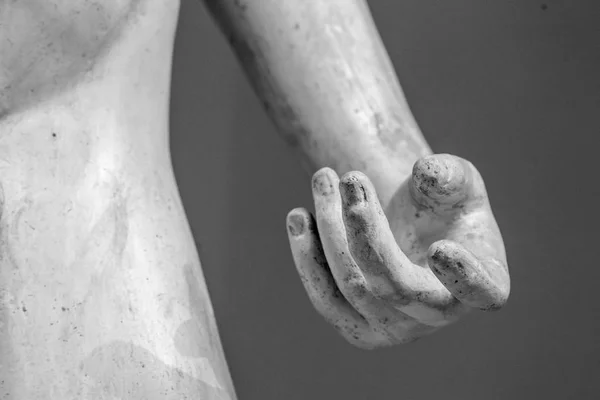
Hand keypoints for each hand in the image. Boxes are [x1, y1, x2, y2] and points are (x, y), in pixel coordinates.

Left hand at [286, 154, 509, 348]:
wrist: (408, 223)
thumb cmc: (442, 203)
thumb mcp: (455, 180)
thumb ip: (450, 175)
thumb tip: (426, 172)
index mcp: (484, 283)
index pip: (481, 291)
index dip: (463, 278)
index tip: (441, 248)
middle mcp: (440, 316)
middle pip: (395, 285)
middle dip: (364, 230)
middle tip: (348, 177)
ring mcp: (397, 329)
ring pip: (352, 285)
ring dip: (330, 227)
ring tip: (321, 178)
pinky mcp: (358, 328)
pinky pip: (326, 298)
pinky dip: (307, 256)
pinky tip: (298, 217)